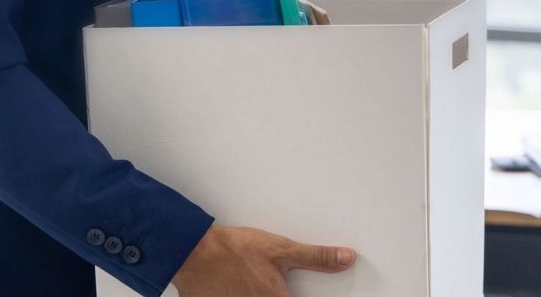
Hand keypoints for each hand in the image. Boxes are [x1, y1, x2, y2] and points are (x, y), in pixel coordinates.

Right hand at [172, 226, 355, 296]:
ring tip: (247, 283)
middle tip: (263, 282)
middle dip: (274, 292)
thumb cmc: (234, 250)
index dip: (291, 295)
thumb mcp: (280, 249)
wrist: (193, 252)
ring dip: (254, 294)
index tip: (289, 291)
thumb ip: (316, 258)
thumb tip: (346, 258)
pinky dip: (236, 296)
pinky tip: (236, 289)